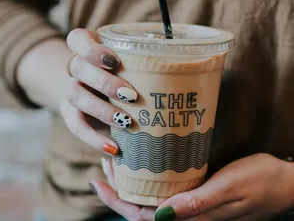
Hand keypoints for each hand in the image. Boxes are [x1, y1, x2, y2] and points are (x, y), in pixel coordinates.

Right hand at [61, 28, 137, 154]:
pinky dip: (94, 138)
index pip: (77, 39)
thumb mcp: (127, 62)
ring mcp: (70, 89)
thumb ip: (145, 66)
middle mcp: (75, 67)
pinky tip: (113, 147)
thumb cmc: (118, 71)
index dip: (92, 49)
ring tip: (126, 121)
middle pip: (78, 68)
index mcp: (87, 48)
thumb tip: (187, 82)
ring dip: (101, 109)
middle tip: (131, 95)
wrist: (89, 85)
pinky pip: (76, 126)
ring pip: (76, 95)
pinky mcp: (70, 113)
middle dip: (104, 82)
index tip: (115, 61)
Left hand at [91, 154, 293, 220]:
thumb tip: (161, 215)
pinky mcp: (198, 192)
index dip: (118, 202)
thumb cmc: (259, 181)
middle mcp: (188, 214)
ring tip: (118, 161)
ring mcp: (192, 204)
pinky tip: (145, 162)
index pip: (144, 217)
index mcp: (193, 218)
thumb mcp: (229, 188)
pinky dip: (150, 177)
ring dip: (132, 182)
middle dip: (119, 189)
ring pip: (152, 198)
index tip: (100, 182)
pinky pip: (167, 190)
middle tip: (105, 164)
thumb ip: (197, 204)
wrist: (282, 182)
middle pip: (142, 208)